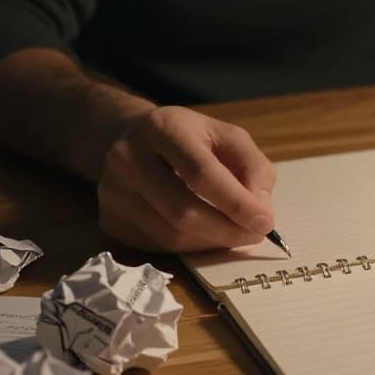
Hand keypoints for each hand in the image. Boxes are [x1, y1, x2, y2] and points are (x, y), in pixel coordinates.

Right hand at [96, 106, 275, 252]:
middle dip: (227, 230)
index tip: (266, 222)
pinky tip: (204, 233)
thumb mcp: (227, 137)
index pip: (200, 172)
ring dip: (212, 242)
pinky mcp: (109, 219)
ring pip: (171, 236)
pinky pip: (158, 247)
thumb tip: (260, 211)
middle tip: (256, 235)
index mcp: (162, 127)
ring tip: (233, 232)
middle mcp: (128, 157)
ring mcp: (112, 191)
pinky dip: (191, 247)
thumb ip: (254, 168)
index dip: (236, 202)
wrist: (131, 139)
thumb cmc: (189, 139)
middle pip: (182, 210)